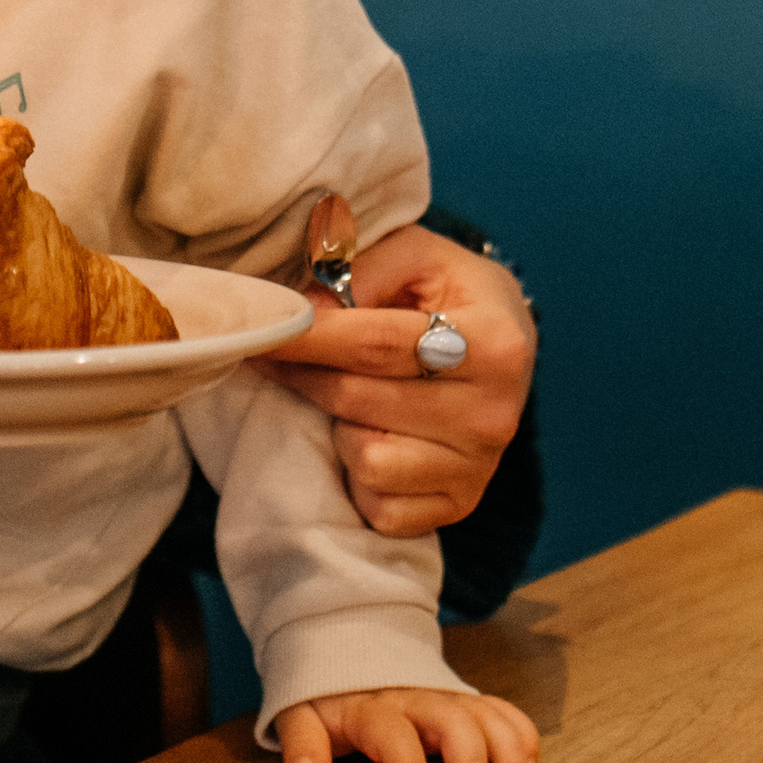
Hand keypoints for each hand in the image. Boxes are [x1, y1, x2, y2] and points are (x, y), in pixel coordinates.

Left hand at [264, 228, 535, 537]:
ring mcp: (479, 468)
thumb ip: (361, 269)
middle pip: (359, 401)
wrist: (505, 349)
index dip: (306, 337)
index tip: (257, 329)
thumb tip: (303, 313)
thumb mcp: (415, 255)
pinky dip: (360, 478)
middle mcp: (493, 414)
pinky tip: (371, 438)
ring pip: (366, 459)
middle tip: (281, 354)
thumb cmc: (448, 294)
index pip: (376, 345)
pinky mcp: (460, 505)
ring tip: (350, 397)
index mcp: (493, 344)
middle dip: (306, 373)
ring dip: (338, 427)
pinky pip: (381, 507)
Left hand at [272, 683, 539, 762]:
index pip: (392, 734)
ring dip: (509, 751)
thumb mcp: (301, 715)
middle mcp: (417, 698)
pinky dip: (521, 735)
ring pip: (485, 715)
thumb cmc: (327, 699)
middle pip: (452, 721)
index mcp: (372, 706)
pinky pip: (502, 711)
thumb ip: (302, 745)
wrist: (349, 651)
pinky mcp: (468, 702)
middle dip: (472, 761)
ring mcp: (448, 697)